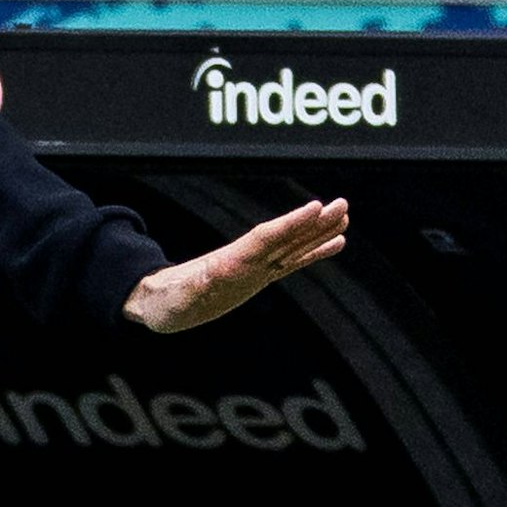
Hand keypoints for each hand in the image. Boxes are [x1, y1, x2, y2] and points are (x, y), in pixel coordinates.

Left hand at [122, 197, 348, 333]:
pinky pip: (293, 261)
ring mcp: (256, 266)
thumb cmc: (166, 302)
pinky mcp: (259, 275)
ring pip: (293, 245)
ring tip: (344, 214)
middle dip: (312, 223)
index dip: (290, 225)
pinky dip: (315, 252)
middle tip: (342, 204)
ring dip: (318, 231)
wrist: (162, 302)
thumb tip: (208, 274)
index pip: (266, 238)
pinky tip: (337, 242)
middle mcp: (247, 260)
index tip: (315, 207)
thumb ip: (193, 287)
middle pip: (285, 237)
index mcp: (230, 263)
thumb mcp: (175, 298)